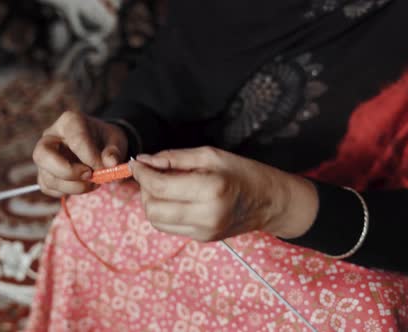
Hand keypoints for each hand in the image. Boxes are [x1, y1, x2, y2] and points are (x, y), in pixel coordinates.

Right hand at [33, 111, 127, 196]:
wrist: (100, 145)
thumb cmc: (105, 140)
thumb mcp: (116, 140)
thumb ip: (114, 151)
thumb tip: (111, 163)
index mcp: (69, 121)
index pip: (75, 139)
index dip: (90, 157)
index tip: (104, 167)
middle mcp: (50, 137)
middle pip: (42, 155)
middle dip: (68, 171)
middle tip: (89, 175)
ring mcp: (45, 157)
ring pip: (47, 177)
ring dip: (73, 186)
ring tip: (94, 182)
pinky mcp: (44, 173)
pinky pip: (49, 188)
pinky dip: (68, 191)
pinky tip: (84, 185)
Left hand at [129, 147, 318, 240]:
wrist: (271, 202)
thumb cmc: (244, 172)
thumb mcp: (210, 155)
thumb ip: (174, 158)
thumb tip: (143, 161)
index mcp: (211, 190)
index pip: (159, 187)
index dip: (141, 173)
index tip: (135, 162)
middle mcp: (206, 216)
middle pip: (152, 209)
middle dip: (144, 189)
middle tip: (150, 173)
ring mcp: (204, 232)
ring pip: (157, 221)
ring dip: (151, 202)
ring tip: (162, 185)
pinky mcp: (202, 239)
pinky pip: (169, 227)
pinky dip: (164, 211)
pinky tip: (174, 198)